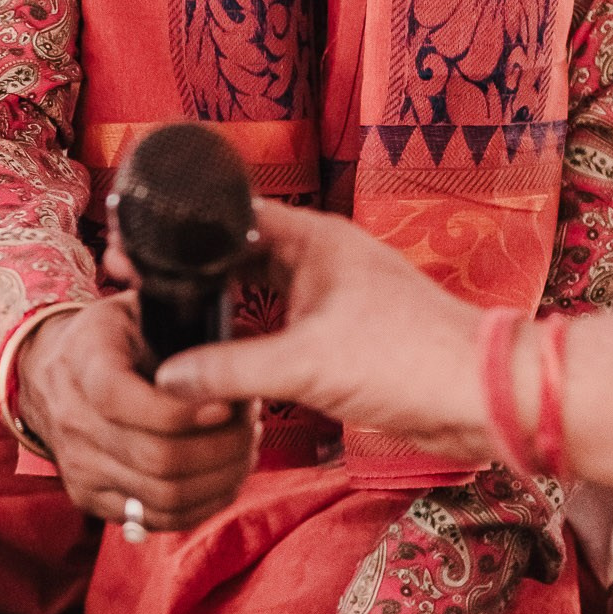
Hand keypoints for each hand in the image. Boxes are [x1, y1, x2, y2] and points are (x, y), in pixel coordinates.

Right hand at [14, 295, 256, 530]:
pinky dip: (202, 504)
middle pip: (156, 458)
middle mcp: (73, 420)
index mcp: (83, 363)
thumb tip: (240, 334)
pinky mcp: (90, 498)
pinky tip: (225, 476)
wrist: (48, 373)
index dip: (181, 411)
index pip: (122, 400)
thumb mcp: (135, 308)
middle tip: (253, 424)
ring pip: (164, 496)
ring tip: (246, 449)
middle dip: (221, 447)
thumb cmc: (109, 337)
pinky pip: (156, 519)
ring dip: (220, 478)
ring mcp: (78, 466)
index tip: (228, 402)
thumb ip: (178, 316)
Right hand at [155, 200, 487, 460]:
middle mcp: (324, 258)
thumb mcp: (304, 365)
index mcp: (316, 239)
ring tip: (172, 318)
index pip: (231, 215)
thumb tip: (168, 378)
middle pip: (240, 252)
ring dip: (223, 304)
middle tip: (140, 282)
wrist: (479, 398)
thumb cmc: (407, 361)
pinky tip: (222, 356)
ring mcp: (336, 295)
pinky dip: (251, 335)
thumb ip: (228, 370)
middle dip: (194, 268)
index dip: (181, 231)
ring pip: (261, 291)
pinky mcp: (345, 333)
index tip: (133, 245)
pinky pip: (281, 325)